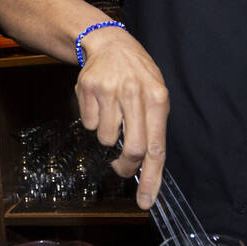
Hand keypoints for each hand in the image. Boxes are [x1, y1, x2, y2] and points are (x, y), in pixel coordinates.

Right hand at [74, 26, 169, 210]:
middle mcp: (135, 94)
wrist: (110, 44)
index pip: (157, 147)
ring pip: (106, 138)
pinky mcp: (88, 89)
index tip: (145, 201)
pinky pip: (89, 124)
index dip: (151, 178)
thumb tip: (147, 166)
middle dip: (125, 166)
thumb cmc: (137, 75)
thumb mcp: (155, 94)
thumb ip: (153, 127)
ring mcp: (110, 91)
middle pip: (133, 148)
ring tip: (112, 115)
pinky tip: (100, 104)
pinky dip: (93, 121)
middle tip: (121, 167)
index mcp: (158, 98)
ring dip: (107, 136)